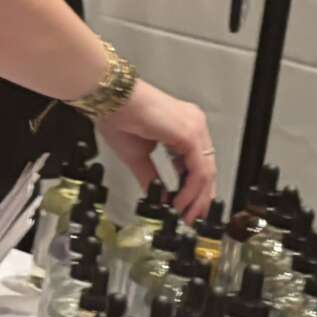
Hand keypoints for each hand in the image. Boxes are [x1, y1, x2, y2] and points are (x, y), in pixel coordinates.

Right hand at [97, 78, 217, 219]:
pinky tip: (180, 202)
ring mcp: (195, 128)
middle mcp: (194, 125)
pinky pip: (199, 169)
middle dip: (200, 197)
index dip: (193, 189)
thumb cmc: (117, 117)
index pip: (197, 163)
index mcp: (183, 127)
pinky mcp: (190, 134)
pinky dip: (191, 190)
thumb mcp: (136, 155)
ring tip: (186, 215)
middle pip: (206, 168)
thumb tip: (159, 198)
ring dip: (196, 197)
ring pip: (206, 171)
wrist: (110, 98)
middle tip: (192, 218)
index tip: (186, 208)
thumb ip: (151, 177)